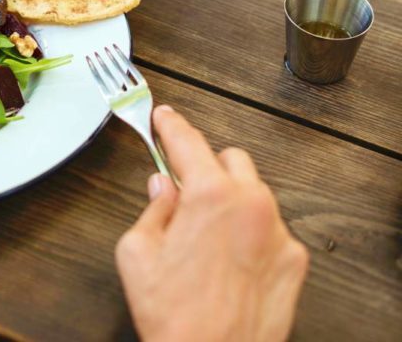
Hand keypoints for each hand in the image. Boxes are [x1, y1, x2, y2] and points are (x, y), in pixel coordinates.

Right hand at [116, 105, 308, 341]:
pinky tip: (230, 260)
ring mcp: (277, 232)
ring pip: (255, 192)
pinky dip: (251, 232)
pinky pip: (271, 228)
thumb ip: (152, 209)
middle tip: (185, 191)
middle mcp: (251, 205)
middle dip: (207, 167)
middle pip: (231, 159)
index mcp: (209, 196)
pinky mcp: (294, 260)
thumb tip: (163, 188)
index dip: (171, 125)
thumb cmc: (174, 315)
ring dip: (231, 199)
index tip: (165, 117)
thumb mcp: (137, 253)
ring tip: (206, 236)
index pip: (188, 142)